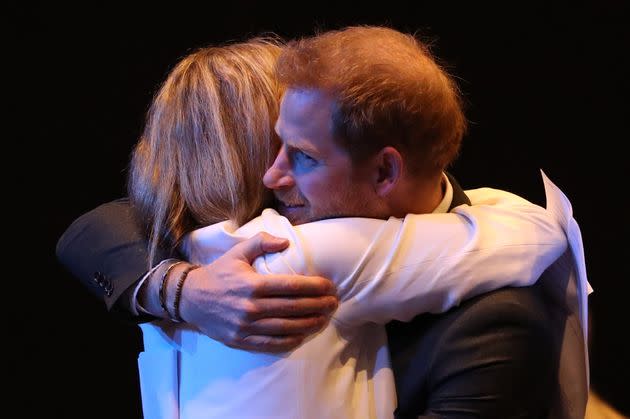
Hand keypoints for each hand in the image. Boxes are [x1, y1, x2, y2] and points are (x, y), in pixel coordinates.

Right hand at [179, 232, 337, 352]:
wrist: (190, 299)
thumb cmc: (218, 273)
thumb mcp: (237, 252)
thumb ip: (261, 242)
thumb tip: (285, 241)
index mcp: (253, 284)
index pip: (291, 286)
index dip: (314, 287)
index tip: (330, 286)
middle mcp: (251, 307)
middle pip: (293, 308)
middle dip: (318, 305)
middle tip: (334, 303)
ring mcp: (246, 326)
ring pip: (286, 327)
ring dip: (309, 324)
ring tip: (325, 319)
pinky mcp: (241, 340)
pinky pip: (270, 343)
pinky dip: (290, 341)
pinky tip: (303, 335)